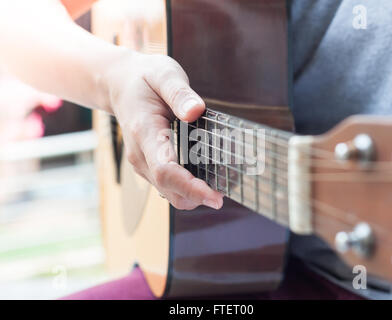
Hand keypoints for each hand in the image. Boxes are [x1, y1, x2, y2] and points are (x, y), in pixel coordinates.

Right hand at [105, 52, 223, 210]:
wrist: (121, 84)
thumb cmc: (144, 78)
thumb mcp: (164, 74)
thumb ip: (179, 93)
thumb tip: (196, 111)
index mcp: (144, 132)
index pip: (165, 171)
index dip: (191, 188)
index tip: (215, 197)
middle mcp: (140, 154)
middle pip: (169, 189)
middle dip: (197, 197)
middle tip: (226, 190)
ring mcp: (142, 162)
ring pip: (169, 192)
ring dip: (194, 194)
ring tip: (220, 181)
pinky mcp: (148, 164)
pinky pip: (168, 185)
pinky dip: (187, 188)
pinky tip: (205, 175)